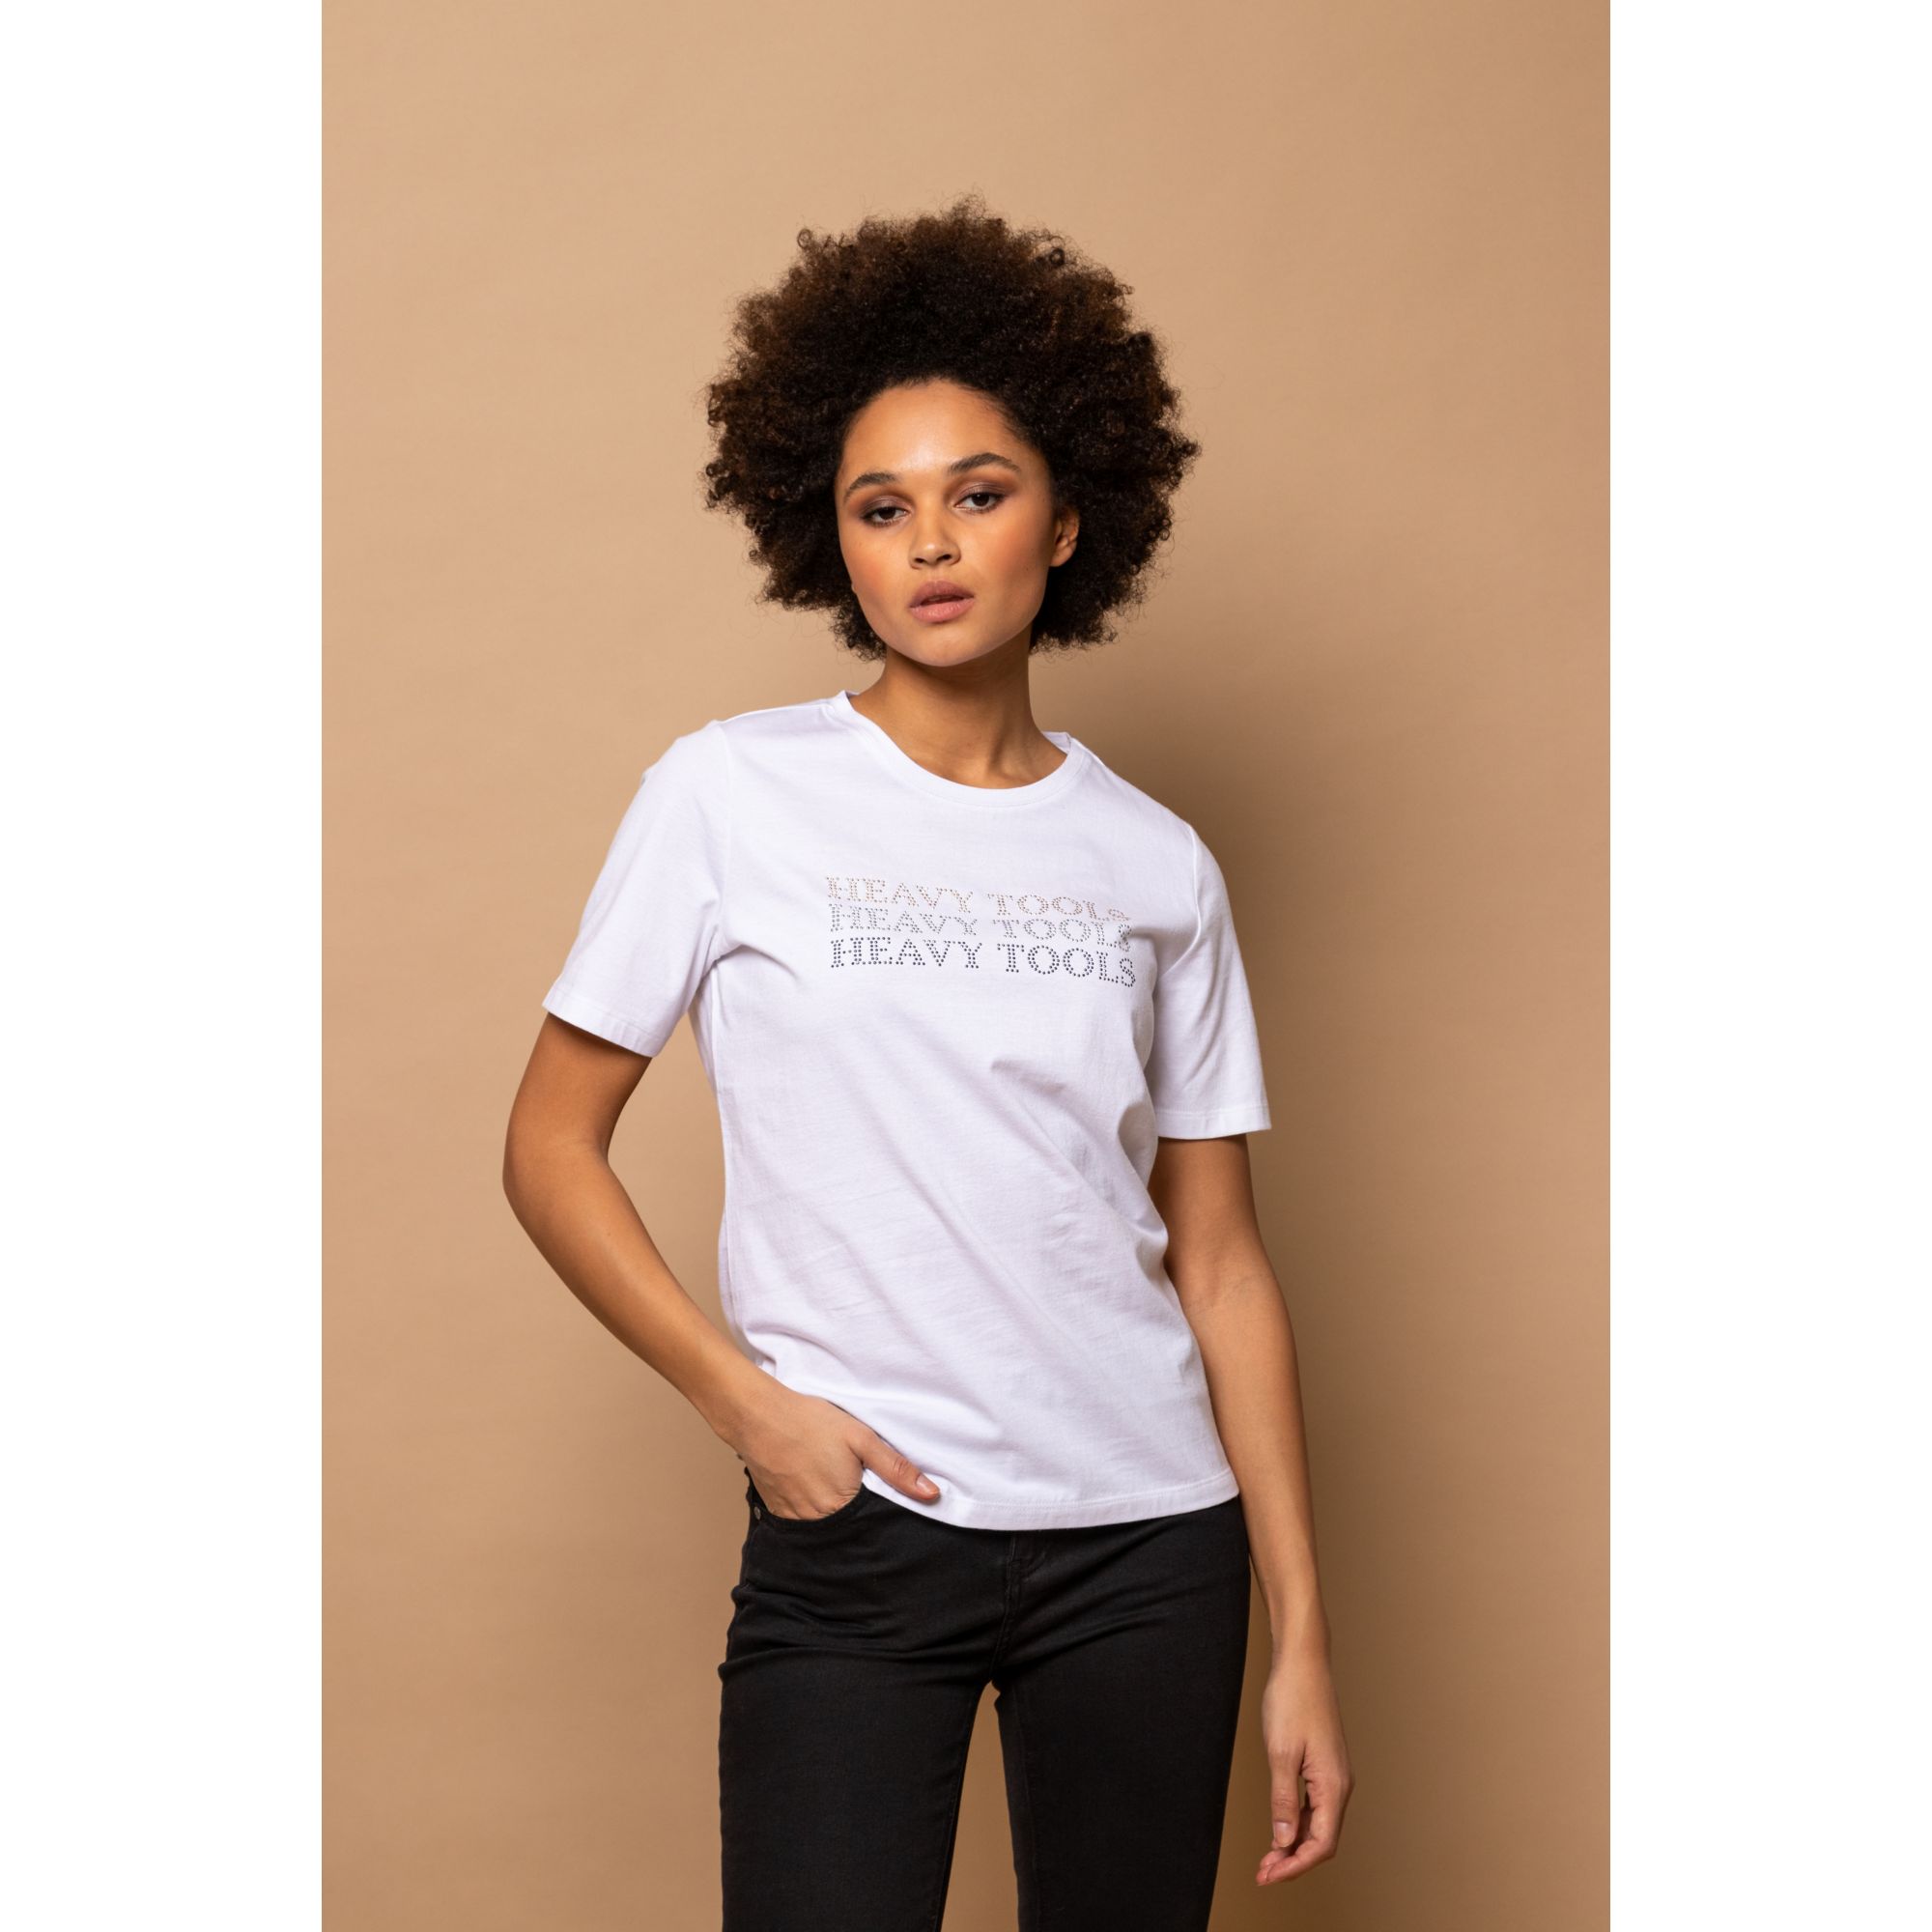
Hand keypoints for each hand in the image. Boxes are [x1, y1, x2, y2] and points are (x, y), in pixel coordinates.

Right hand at [731, 1383, 941, 1519]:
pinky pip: (803, 1522)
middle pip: (850, 1529)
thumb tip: (932, 1495)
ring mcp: (796, 1519)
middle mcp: (819, 1521)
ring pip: (826, 1528)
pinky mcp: (778, 1512)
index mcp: (844, 1505)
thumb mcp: (861, 1438)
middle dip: (860, 1517)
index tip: (888, 1505)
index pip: (874, 1526)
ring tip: (833, 1485)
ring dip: (835, 1514)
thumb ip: (896, 1468)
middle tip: (857, 1487)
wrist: (759, 1417)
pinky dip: (812, 1510)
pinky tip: (814, 1487)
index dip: (883, 1516)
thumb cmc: (811, 1423)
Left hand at [1255, 1646, 1352, 1885]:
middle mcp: (1340, 1784)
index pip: (1321, 1844)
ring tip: (1267, 1857)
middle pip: (1322, 1839)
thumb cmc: (1292, 1701)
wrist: (1302, 1662)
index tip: (1269, 1876)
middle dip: (1293, 1860)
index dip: (1295, 1866)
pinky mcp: (1324, 1764)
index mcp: (1334, 1785)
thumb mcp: (1280, 1754)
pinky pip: (1315, 1805)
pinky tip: (1279, 1827)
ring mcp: (1334, 1774)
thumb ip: (1283, 1801)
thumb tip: (1284, 1841)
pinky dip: (1297, 1821)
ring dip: (1294, 1843)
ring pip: (1318, 1823)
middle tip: (1263, 1872)